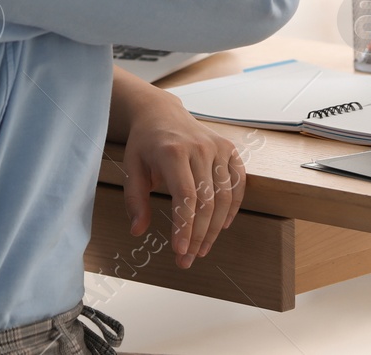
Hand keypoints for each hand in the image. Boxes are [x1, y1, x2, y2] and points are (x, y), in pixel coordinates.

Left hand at [120, 95, 245, 268]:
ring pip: (225, 196)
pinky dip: (234, 206)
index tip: (180, 252)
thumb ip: (135, 200)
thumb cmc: (145, 143)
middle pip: (207, 201)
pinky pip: (238, 181)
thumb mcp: (131, 168)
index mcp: (173, 152)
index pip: (186, 197)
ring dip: (215, 228)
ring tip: (202, 248)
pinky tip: (223, 226)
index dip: (185, 227)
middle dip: (198, 235)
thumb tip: (138, 231)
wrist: (161, 112)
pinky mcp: (229, 148)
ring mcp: (217, 147)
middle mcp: (199, 148)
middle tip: (188, 259)